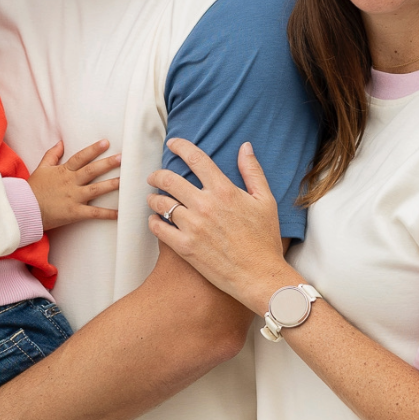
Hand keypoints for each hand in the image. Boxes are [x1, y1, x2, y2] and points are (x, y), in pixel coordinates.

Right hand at [28, 139, 120, 230]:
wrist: (24, 209)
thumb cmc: (33, 189)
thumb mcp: (41, 168)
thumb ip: (52, 154)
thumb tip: (61, 142)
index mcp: (64, 171)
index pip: (81, 157)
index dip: (93, 149)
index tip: (106, 142)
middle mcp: (71, 183)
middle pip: (92, 171)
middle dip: (107, 163)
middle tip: (122, 157)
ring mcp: (74, 198)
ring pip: (96, 189)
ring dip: (111, 185)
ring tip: (125, 180)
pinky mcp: (75, 213)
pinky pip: (94, 213)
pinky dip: (107, 214)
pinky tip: (120, 213)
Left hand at [146, 138, 288, 311]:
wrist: (260, 275)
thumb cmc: (265, 239)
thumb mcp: (265, 200)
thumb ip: (252, 171)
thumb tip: (245, 147)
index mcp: (224, 190)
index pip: (196, 159)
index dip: (181, 147)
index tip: (172, 144)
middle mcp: (205, 205)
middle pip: (169, 179)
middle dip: (157, 175)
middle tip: (154, 177)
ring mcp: (193, 227)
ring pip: (161, 203)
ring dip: (154, 198)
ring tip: (154, 199)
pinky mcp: (184, 247)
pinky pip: (158, 228)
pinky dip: (153, 221)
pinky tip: (155, 220)